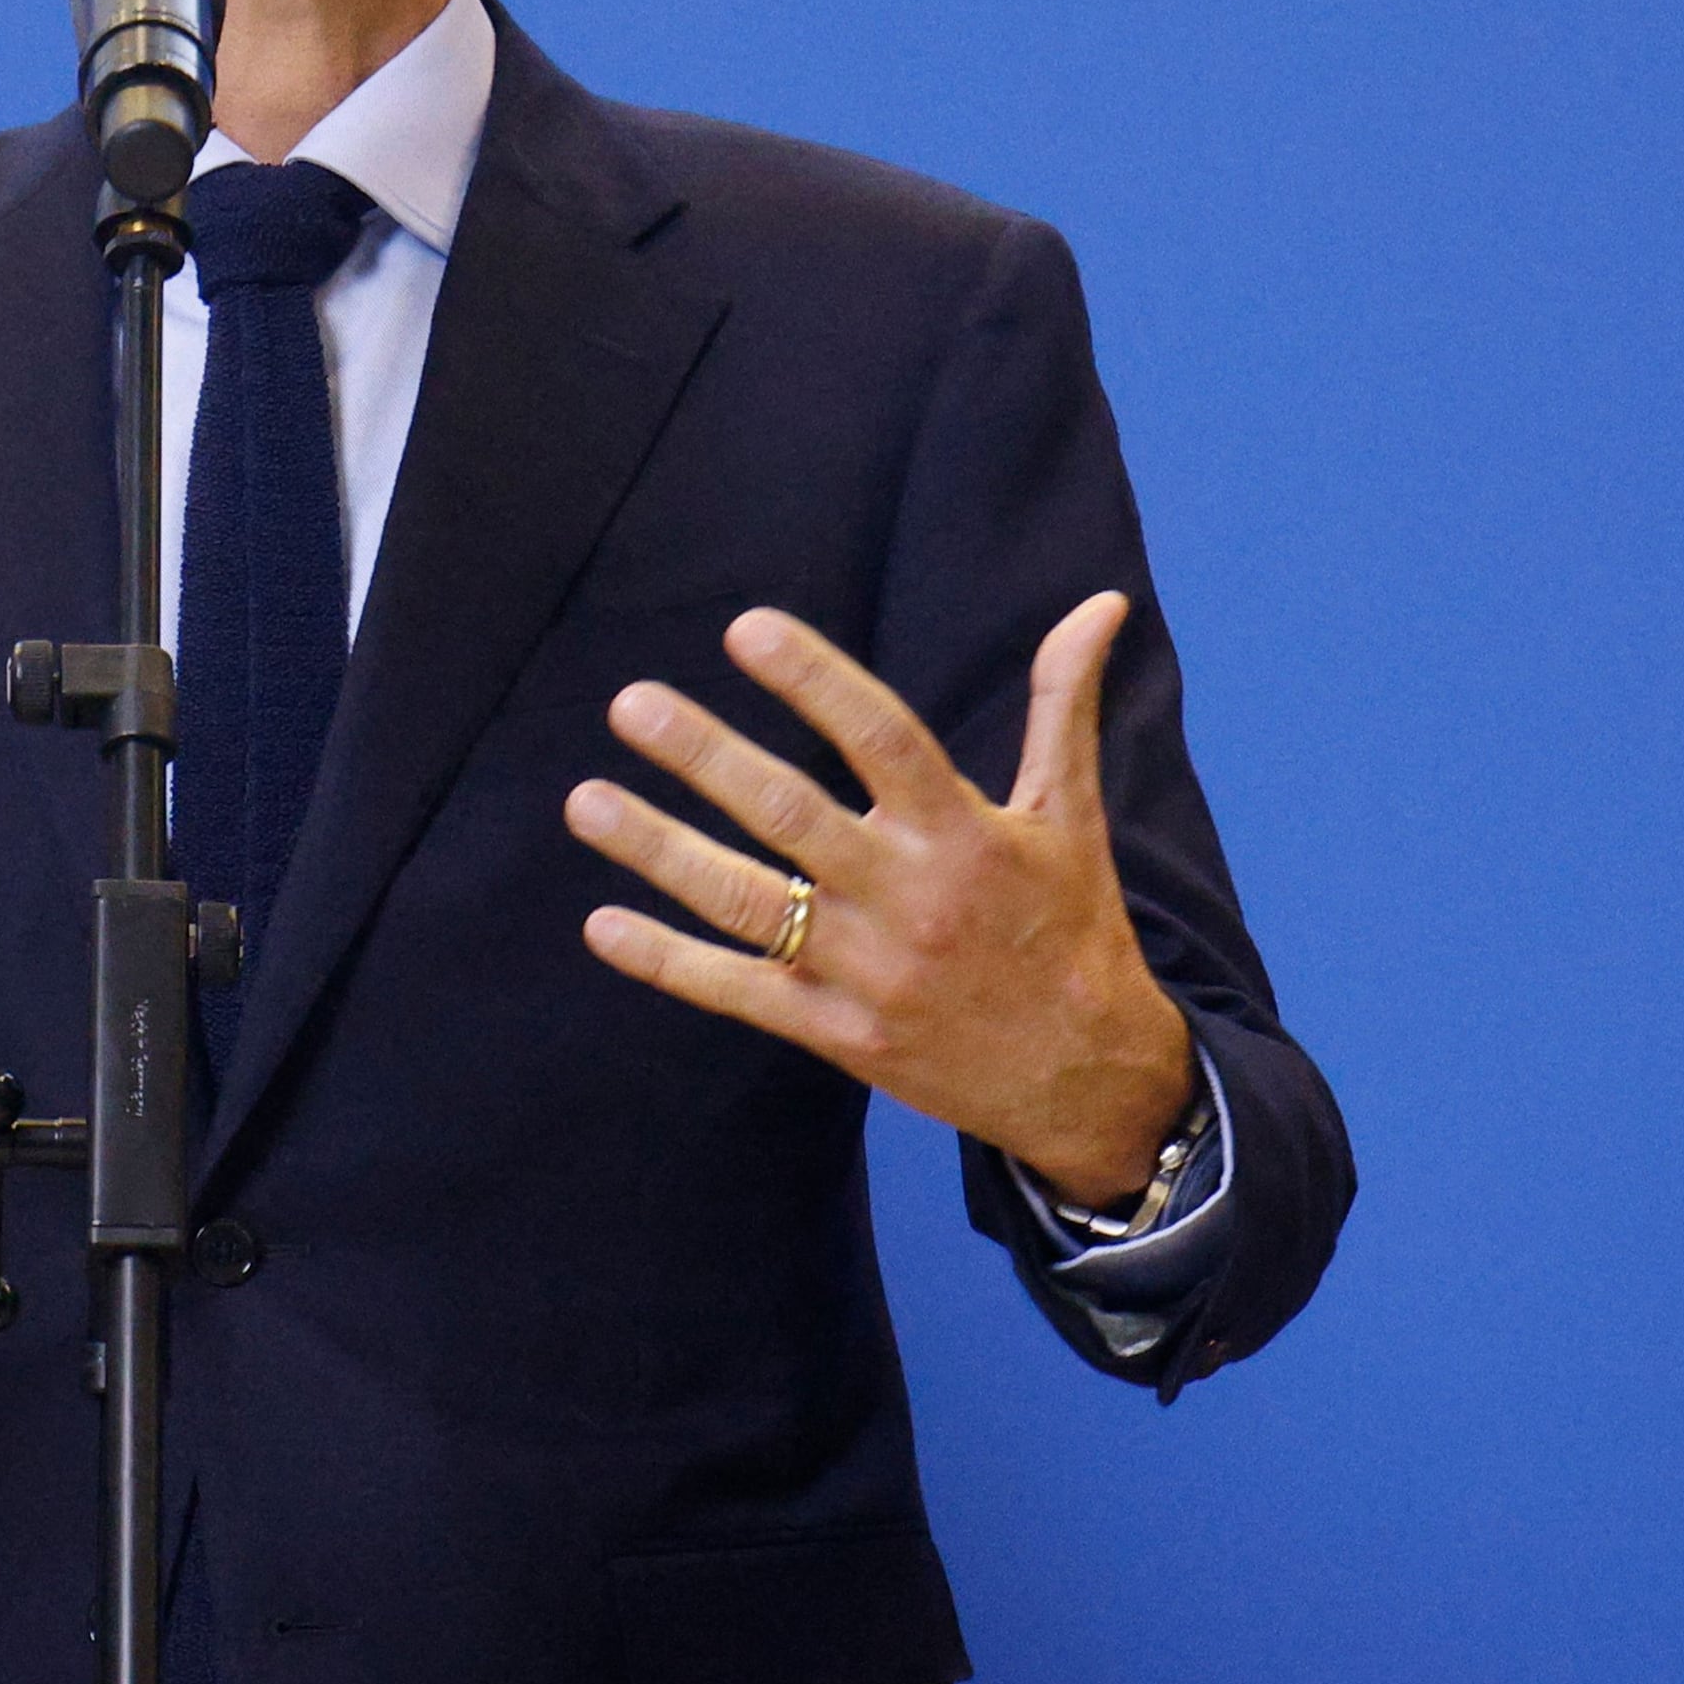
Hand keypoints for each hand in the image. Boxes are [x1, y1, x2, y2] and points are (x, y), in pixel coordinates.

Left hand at [568, 597, 1195, 1204]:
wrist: (1087, 1079)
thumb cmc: (1071, 930)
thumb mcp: (1072, 819)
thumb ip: (1063, 709)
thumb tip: (1099, 604)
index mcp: (967, 836)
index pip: (884, 739)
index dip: (816, 681)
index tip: (744, 628)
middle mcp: (911, 898)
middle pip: (793, 816)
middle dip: (707, 758)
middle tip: (631, 702)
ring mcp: (867, 969)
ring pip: (746, 902)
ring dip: (659, 850)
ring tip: (584, 800)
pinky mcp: (836, 1030)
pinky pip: (737, 990)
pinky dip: (667, 961)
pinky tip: (601, 923)